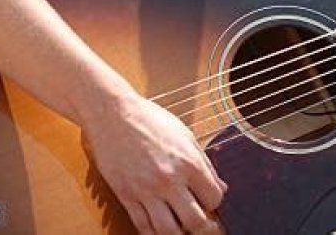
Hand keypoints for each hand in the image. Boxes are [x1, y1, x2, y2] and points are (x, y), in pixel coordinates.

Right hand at [82, 87, 226, 233]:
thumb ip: (204, 163)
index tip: (209, 200)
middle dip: (202, 225)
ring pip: (168, 231)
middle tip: (200, 222)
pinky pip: (143, 227)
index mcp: (187, 161)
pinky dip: (153, 233)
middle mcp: (169, 178)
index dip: (214, 201)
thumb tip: (221, 186)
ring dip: (178, 233)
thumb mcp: (184, 134)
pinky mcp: (126, 196)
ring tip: (180, 226)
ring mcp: (146, 190)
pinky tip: (159, 228)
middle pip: (195, 221)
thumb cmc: (150, 119)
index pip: (214, 197)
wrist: (114, 114)